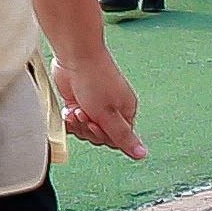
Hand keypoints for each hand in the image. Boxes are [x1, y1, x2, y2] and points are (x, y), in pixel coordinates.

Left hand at [56, 40, 145, 160]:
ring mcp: (94, 106)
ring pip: (85, 130)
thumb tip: (142, 154)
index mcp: (126, 112)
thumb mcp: (108, 114)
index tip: (96, 124)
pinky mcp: (79, 102)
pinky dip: (70, 118)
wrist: (75, 57)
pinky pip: (75, 121)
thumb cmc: (95, 78)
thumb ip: (123, 137)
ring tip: (77, 109)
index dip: (103, 136)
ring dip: (78, 123)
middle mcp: (111, 110)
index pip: (117, 140)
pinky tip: (69, 109)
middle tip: (85, 114)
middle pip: (99, 137)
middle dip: (88, 129)